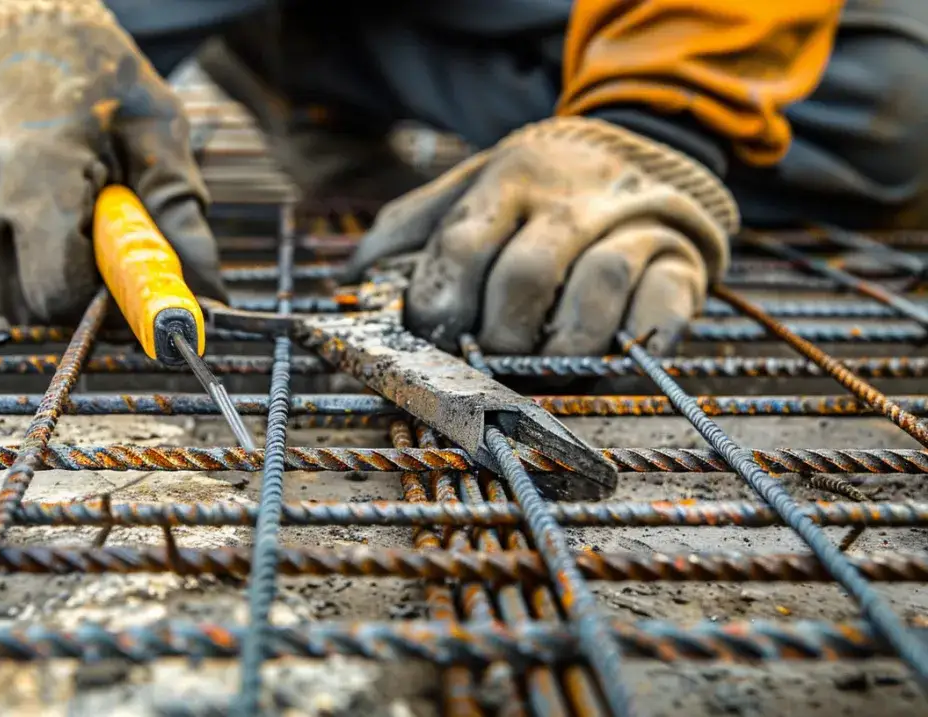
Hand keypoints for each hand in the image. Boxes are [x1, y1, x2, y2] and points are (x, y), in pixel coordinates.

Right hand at [0, 0, 225, 324]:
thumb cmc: (89, 74)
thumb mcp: (154, 129)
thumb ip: (177, 215)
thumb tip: (207, 295)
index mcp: (32, 168)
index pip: (58, 291)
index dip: (101, 297)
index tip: (125, 275)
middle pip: (32, 304)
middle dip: (76, 285)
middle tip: (96, 229)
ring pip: (2, 298)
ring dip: (41, 274)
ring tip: (57, 206)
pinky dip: (8, 262)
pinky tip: (20, 208)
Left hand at [339, 117, 738, 354]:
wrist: (649, 149)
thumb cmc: (537, 190)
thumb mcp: (470, 186)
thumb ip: (410, 227)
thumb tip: (351, 278)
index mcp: (508, 180)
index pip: (460, 246)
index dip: (439, 305)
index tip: (433, 341)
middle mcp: (571, 199)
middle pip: (524, 276)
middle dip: (496, 338)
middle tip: (488, 364)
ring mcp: (633, 226)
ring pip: (597, 290)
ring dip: (562, 349)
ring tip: (544, 368)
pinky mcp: (682, 260)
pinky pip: (663, 309)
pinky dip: (636, 344)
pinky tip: (611, 357)